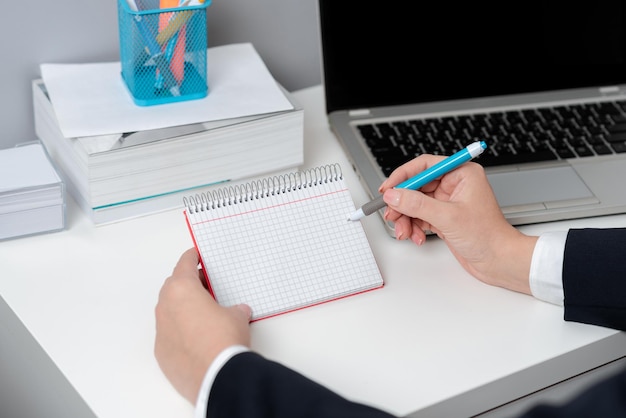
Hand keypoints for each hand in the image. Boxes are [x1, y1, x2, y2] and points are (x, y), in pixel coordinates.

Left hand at [154, 248, 251, 402]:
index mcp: (182, 290)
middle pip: (173, 287)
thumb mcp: (237, 316)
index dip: (191, 257)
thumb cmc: (223, 340)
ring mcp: (161, 331)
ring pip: (169, 311)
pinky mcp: (161, 352)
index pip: (184, 265)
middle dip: (188, 284)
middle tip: (205, 286)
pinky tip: (197, 338)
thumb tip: (237, 312)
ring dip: (183, 308)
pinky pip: (169, 334)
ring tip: (203, 313)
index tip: (195, 254)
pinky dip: (180, 331)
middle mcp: (166, 307)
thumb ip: (234, 309)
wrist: (217, 376)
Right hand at [380, 155, 536, 294]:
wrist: (499, 261)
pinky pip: (419, 216)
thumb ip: (417, 204)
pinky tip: (416, 236)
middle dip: (402, 203)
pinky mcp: (443, 217)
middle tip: (391, 214)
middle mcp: (454, 185)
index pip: (424, 166)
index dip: (403, 176)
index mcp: (461, 174)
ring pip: (414, 203)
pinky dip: (414, 227)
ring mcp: (448, 202)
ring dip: (406, 218)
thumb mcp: (448, 217)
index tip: (388, 188)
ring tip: (404, 231)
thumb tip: (394, 195)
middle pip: (416, 186)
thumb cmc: (488, 236)